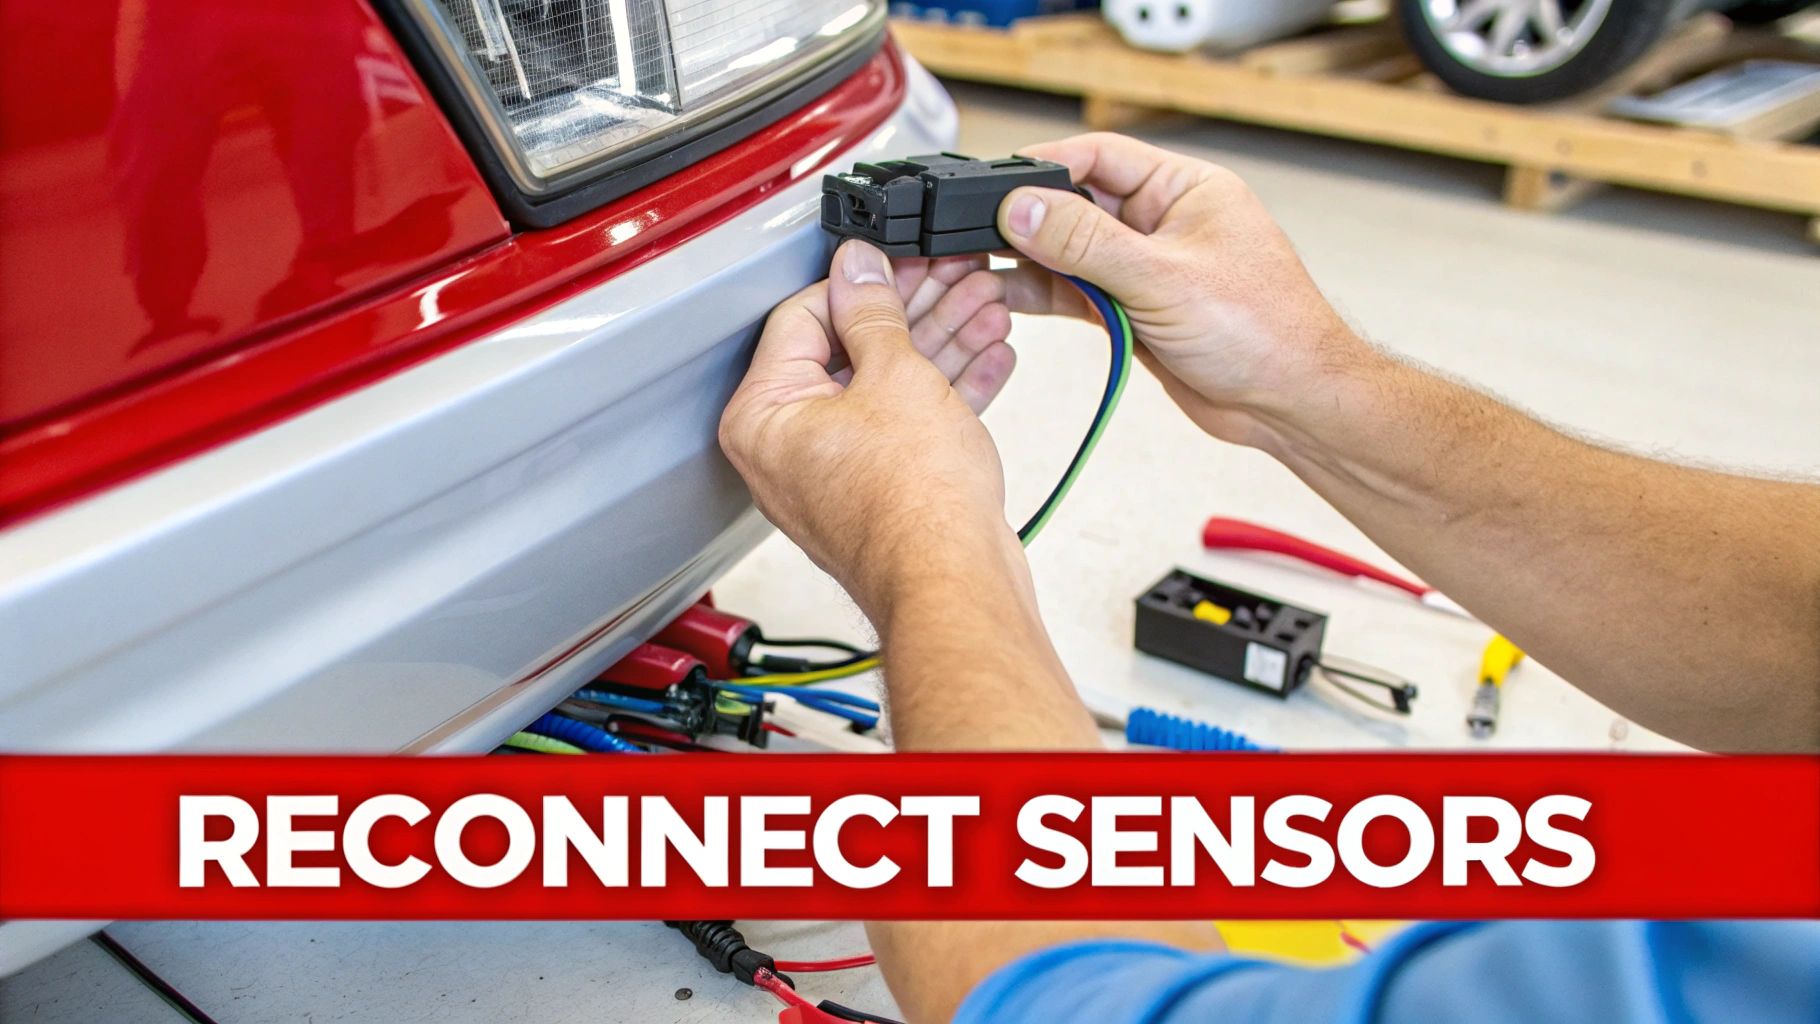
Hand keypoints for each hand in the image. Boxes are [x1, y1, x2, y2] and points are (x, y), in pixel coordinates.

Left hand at [719, 240, 1022, 613]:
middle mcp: (785, 448)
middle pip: (847, 349)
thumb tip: (858, 269)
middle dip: (912, 309)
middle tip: (951, 276)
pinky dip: (945, 391)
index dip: (859, 281)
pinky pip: (906, 424)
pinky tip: (987, 357)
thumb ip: (874, 312)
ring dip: (940, 342)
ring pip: (885, 386)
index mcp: (762, 416)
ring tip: (984, 305)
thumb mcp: (893, 374)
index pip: (800, 316)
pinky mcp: (877, 491)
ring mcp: (833, 472)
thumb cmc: (913, 505)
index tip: (898, 259)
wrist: (955, 582)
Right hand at [993, 133, 1378, 447]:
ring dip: (1027, 261)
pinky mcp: (1133, 310)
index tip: (995, 184)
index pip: (1099, 156)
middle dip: (1026, 219)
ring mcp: (1145, 268)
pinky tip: (1003, 296)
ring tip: (975, 266)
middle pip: (1075, 204)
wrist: (1290, 403)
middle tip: (973, 230)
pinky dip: (1041, 295)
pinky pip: (1075, 293)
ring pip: (1069, 253)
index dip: (1043, 166)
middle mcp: (1161, 222)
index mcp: (1184, 189)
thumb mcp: (1164, 277)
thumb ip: (1087, 243)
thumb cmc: (1265, 330)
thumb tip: (1024, 209)